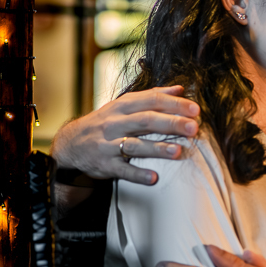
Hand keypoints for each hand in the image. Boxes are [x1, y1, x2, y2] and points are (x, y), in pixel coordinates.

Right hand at [51, 85, 198, 184]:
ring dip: (156, 148)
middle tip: (193, 127)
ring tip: (178, 151)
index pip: (151, 101)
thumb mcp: (123, 105)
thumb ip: (151, 96)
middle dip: (171, 123)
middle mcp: (114, 123)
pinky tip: (154, 178)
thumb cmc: (105, 122)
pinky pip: (122, 170)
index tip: (195, 109)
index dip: (174, 104)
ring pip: (134, 145)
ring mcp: (108, 144)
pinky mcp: (104, 164)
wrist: (70, 144)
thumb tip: (180, 88)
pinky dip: (137, 174)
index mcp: (122, 106)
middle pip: (146, 120)